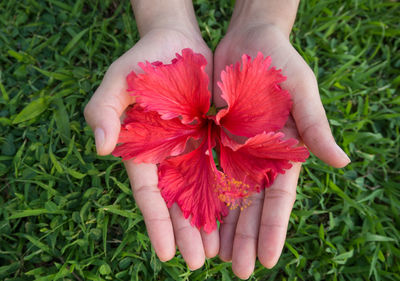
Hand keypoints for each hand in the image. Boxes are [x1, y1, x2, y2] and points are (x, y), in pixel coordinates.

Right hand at [84, 3, 217, 268]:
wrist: (177, 41)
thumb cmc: (143, 60)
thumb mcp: (118, 80)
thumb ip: (103, 110)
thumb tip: (101, 148)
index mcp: (143, 151)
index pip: (148, 194)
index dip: (156, 223)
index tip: (166, 254)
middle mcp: (169, 156)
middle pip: (177, 202)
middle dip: (187, 232)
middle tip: (200, 262)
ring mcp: (193, 149)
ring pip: (201, 192)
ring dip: (209, 222)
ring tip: (221, 251)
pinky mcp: (215, 138)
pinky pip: (223, 169)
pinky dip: (229, 192)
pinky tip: (239, 215)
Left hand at [213, 22, 349, 278]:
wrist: (246, 40)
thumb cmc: (280, 62)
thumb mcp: (301, 90)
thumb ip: (315, 126)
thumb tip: (341, 163)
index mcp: (282, 152)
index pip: (279, 199)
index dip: (273, 229)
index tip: (268, 260)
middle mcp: (257, 158)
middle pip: (251, 206)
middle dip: (246, 238)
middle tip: (239, 271)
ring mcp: (232, 152)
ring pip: (227, 197)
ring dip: (222, 227)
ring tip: (215, 257)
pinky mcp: (211, 140)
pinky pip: (204, 173)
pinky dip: (201, 198)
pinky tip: (194, 220)